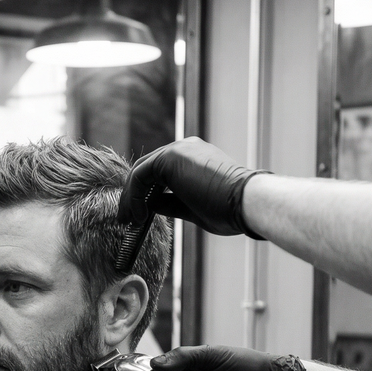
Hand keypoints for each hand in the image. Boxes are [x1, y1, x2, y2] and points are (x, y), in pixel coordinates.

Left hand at [117, 137, 266, 237]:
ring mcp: (178, 150)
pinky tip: (137, 215)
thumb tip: (149, 207)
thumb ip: (170, 204)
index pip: (159, 175)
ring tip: (128, 221)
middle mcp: (185, 149)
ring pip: (141, 172)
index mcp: (194, 159)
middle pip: (147, 171)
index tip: (137, 218)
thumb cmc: (229, 210)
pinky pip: (140, 174)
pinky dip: (133, 195)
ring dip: (130, 198)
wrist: (246, 203)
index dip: (143, 195)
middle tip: (125, 220)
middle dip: (132, 196)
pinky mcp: (170, 156)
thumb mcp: (192, 208)